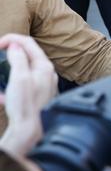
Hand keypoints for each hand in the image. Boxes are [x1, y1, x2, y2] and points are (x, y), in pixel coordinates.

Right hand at [0, 34, 57, 155]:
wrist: (31, 130)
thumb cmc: (26, 106)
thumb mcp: (19, 78)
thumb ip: (18, 59)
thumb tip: (16, 46)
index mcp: (44, 67)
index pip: (28, 43)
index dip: (11, 39)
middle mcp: (47, 73)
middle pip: (25, 55)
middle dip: (7, 57)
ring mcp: (43, 84)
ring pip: (21, 71)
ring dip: (6, 74)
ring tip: (1, 90)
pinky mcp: (37, 94)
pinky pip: (20, 85)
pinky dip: (9, 87)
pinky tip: (2, 97)